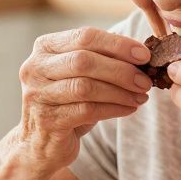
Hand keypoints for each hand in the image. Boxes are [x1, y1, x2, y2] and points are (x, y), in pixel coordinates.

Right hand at [17, 26, 152, 169]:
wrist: (40, 142)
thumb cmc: (66, 102)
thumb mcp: (80, 74)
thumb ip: (102, 58)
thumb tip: (139, 52)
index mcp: (44, 47)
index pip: (84, 37)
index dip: (118, 45)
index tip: (144, 55)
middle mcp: (35, 68)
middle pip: (83, 61)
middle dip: (121, 70)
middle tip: (145, 80)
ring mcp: (38, 95)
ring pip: (86, 87)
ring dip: (120, 92)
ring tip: (141, 96)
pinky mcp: (47, 120)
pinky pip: (87, 111)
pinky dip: (113, 109)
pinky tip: (129, 109)